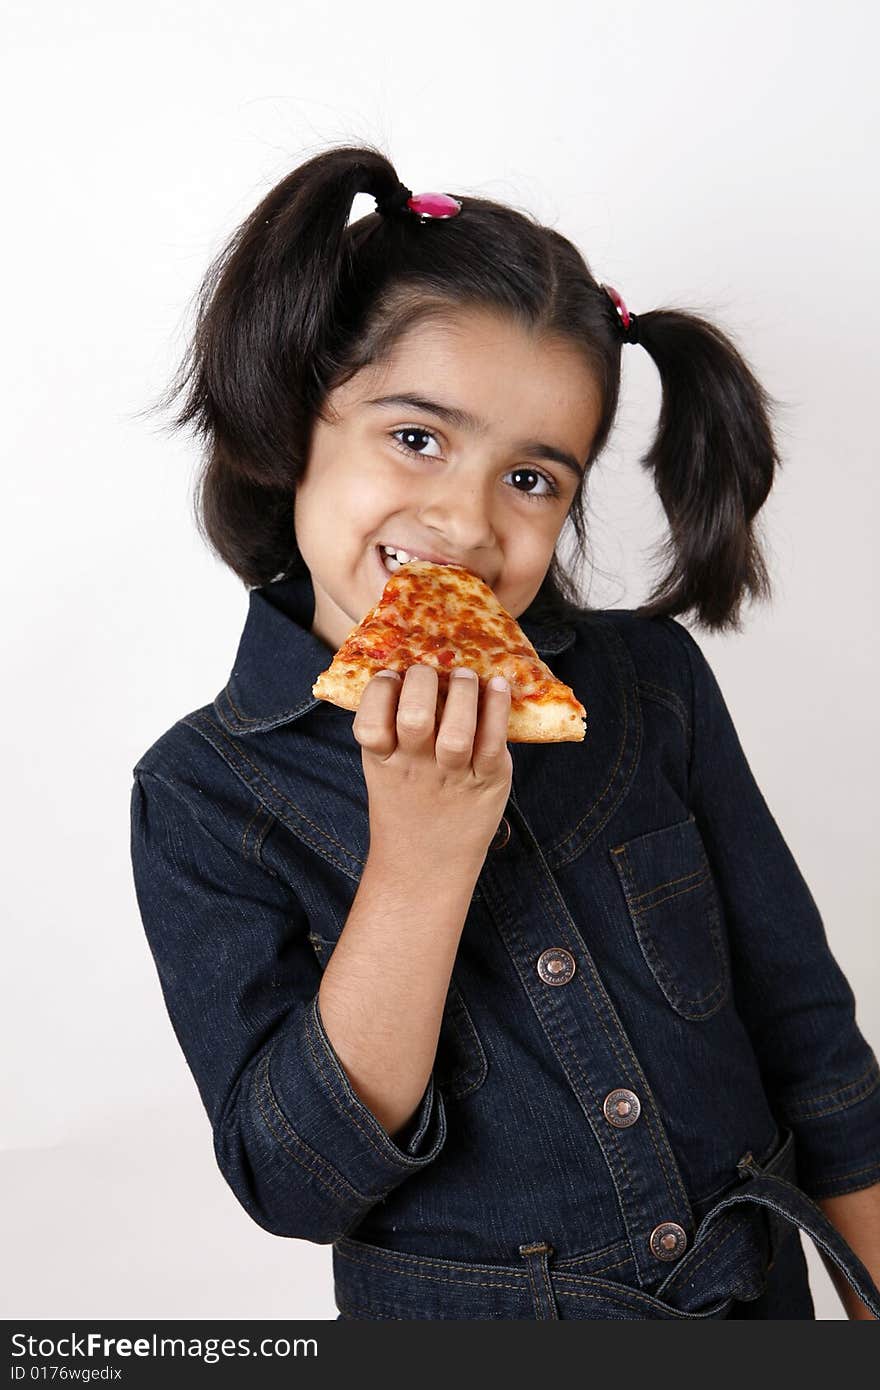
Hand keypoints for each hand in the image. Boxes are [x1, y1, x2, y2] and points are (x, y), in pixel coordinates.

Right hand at [352, 664, 512, 877]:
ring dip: (462, 690)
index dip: (380, 691)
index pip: (370, 720)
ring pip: (457, 728)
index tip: (392, 677)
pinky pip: (494, 741)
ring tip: (463, 677)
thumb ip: (389, 728)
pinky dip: (497, 708)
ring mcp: (453, 776)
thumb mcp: (383, 768)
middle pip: (414, 716)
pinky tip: (497, 686)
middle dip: (421, 681)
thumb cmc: (406, 804)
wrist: (427, 863)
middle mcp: (415, 767)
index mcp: (382, 760)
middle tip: (429, 673)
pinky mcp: (489, 781)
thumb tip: (404, 669)